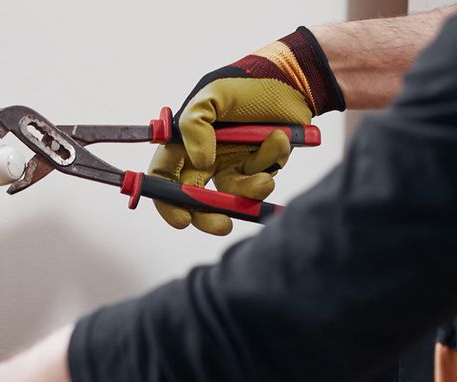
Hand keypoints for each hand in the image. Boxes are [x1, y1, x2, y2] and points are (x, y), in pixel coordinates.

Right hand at [152, 27, 343, 235]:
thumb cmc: (248, 84)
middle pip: (194, 199)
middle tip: (222, 224)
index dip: (167, 201)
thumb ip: (194, 124)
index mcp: (185, 140)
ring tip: (267, 177)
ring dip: (250, 189)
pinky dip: (270, 161)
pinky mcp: (257, 169)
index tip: (182, 218)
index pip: (164, 176)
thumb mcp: (213, 94)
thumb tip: (201, 162)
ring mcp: (231, 165)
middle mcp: (205, 157)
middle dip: (207, 217)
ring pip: (232, 196)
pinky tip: (279, 139)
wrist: (292, 81)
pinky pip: (259, 181)